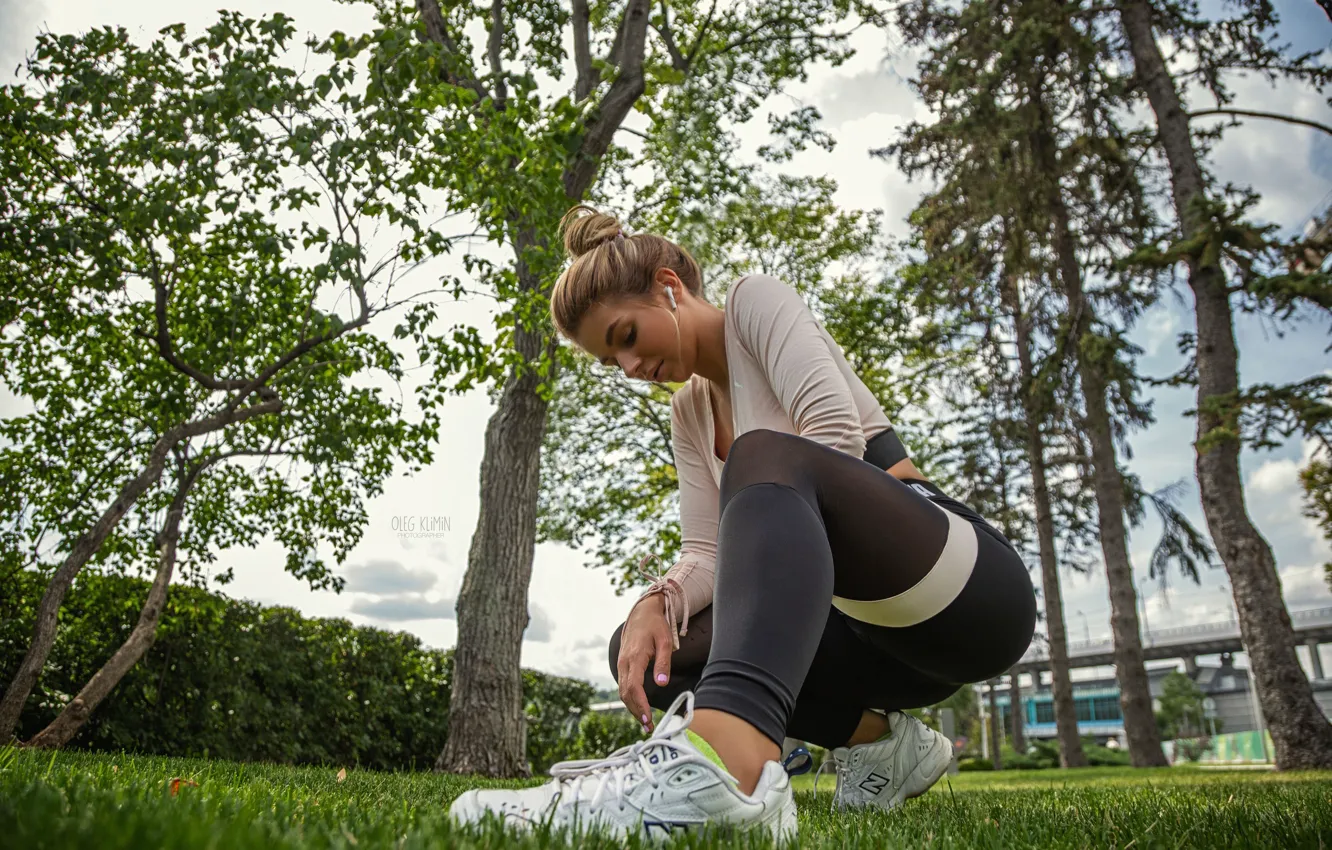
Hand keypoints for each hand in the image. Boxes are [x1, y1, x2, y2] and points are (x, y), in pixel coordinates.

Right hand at [617, 593, 674, 733]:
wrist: (642, 612)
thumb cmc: (655, 625)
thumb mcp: (665, 641)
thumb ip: (663, 663)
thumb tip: (662, 683)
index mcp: (635, 657)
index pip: (634, 687)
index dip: (641, 706)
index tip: (649, 720)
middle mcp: (625, 663)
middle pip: (626, 694)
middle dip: (636, 712)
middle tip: (649, 727)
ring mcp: (622, 664)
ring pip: (623, 691)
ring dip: (632, 708)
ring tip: (645, 722)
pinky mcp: (623, 665)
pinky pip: (623, 685)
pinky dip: (630, 699)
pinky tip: (639, 707)